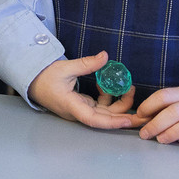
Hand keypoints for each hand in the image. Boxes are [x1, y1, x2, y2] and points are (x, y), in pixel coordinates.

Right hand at [28, 52, 146, 131]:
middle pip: (106, 119)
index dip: (113, 122)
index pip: (94, 119)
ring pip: (106, 113)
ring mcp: (82, 110)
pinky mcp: (83, 106)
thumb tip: (105, 56)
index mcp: (72, 106)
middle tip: (146, 113)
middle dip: (127, 117)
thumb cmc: (44, 77)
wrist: (32, 80)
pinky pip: (102, 106)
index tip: (129, 119)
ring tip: (130, 88)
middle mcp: (79, 112)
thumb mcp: (64, 68)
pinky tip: (111, 85)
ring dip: (120, 104)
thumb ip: (86, 64)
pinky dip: (110, 97)